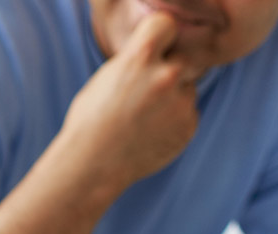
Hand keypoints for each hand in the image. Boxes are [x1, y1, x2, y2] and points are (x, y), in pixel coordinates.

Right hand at [0, 12, 200, 233]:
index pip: (166, 24)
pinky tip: (148, 135)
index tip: (155, 46)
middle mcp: (166, 76)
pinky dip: (173, 122)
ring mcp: (181, 103)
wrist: (92, 166)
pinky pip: (187, 115)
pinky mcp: (189, 127)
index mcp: (140, 59)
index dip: (160, 34)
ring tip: (141, 120)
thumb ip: (136, 63)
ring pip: (186, 89)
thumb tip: (157, 54)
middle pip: (183, 57)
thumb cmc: (89, 123)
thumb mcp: (105, 79)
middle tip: (145, 91)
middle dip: (169, 70)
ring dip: (171, 99)